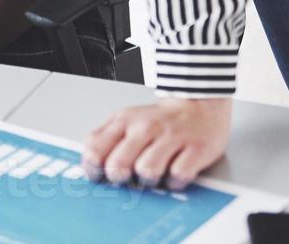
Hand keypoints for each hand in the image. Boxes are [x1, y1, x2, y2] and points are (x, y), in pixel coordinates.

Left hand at [83, 97, 231, 188]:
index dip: (92, 168)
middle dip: (118, 178)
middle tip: (126, 178)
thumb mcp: (126, 121)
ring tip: (153, 175)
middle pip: (118, 164)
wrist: (199, 105)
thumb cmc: (158, 121)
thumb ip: (106, 140)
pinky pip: (178, 175)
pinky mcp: (196, 149)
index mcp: (123, 121)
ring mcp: (171, 137)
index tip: (98, 177)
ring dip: (148, 181)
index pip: (95, 148)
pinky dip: (175, 182)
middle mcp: (145, 127)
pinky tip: (174, 173)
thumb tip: (89, 167)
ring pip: (147, 171)